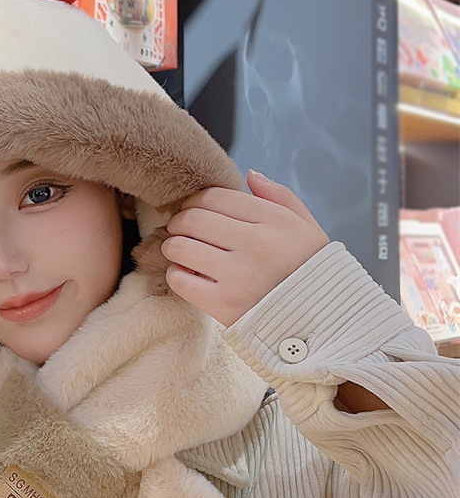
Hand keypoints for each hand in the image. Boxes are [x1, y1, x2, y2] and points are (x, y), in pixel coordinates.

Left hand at [161, 170, 330, 327]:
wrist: (324, 323)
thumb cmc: (311, 273)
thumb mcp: (307, 228)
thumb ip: (280, 197)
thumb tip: (250, 175)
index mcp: (275, 221)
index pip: (216, 197)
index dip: (196, 201)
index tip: (193, 209)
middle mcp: (256, 244)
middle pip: (193, 219)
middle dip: (179, 222)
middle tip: (180, 229)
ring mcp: (238, 275)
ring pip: (181, 247)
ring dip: (172, 246)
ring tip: (178, 251)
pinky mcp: (224, 304)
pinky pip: (181, 281)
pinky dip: (176, 275)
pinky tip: (186, 275)